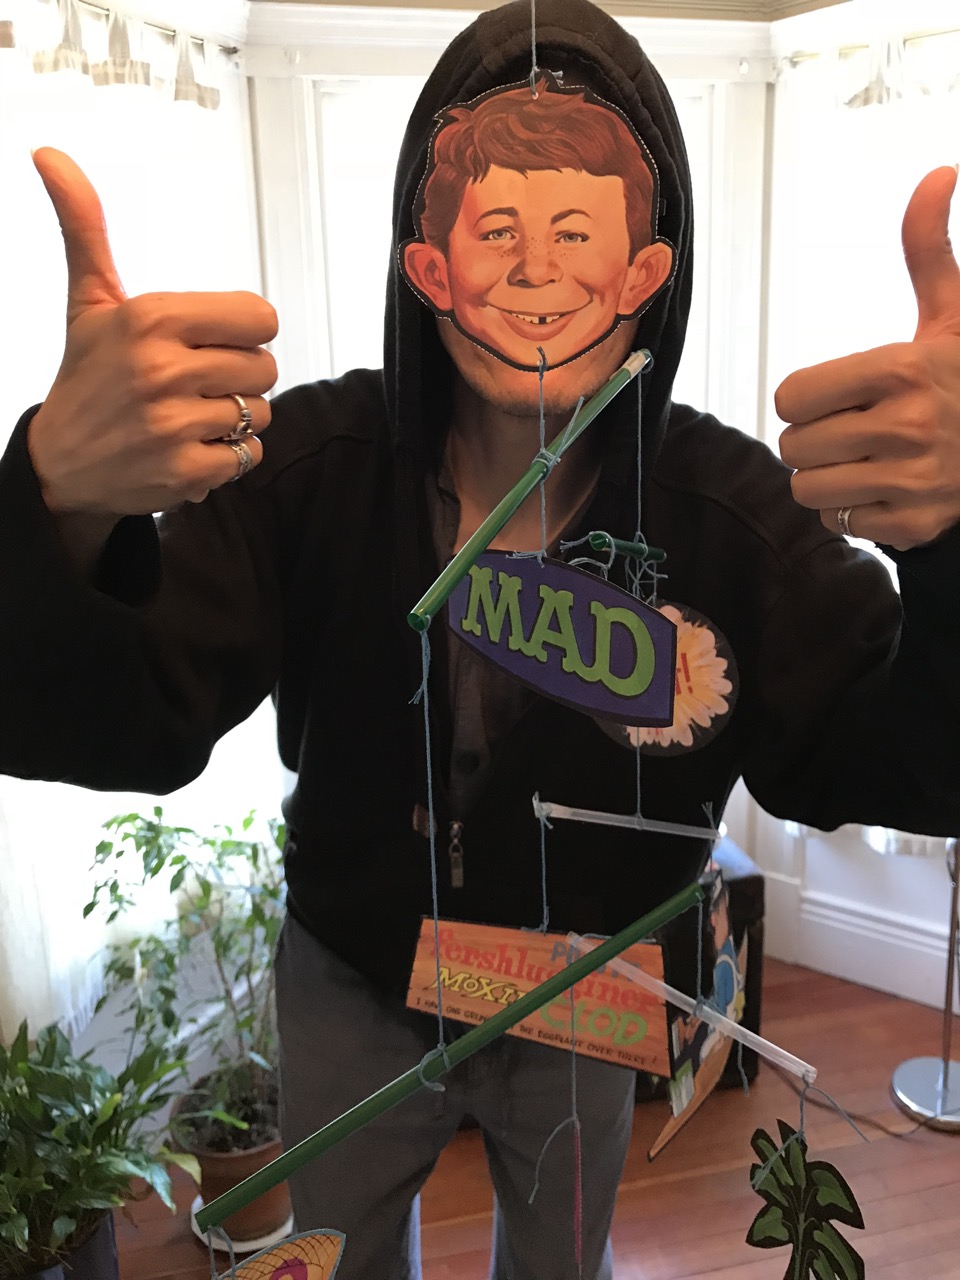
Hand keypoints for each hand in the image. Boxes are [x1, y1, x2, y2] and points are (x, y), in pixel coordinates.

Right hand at [27, 148, 278, 515]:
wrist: (59, 465)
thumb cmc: (87, 379)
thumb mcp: (89, 302)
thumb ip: (86, 228)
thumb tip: (49, 154)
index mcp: (151, 318)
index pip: (261, 319)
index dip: (245, 333)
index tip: (213, 343)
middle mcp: (162, 369)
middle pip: (265, 368)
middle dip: (239, 378)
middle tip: (196, 384)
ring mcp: (174, 424)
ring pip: (260, 413)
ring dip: (235, 420)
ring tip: (190, 417)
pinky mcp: (186, 470)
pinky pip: (250, 456)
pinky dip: (229, 457)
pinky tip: (192, 448)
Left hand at [777, 165, 959, 550]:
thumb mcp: (953, 313)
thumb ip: (929, 250)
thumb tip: (939, 173)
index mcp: (902, 367)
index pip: (790, 397)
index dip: (805, 397)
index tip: (835, 395)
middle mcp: (908, 425)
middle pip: (793, 446)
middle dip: (813, 438)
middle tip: (852, 429)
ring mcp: (914, 480)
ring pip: (808, 490)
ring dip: (826, 477)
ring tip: (864, 459)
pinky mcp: (914, 524)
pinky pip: (839, 524)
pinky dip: (852, 512)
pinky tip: (885, 488)